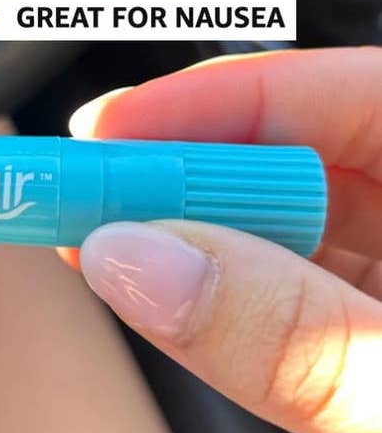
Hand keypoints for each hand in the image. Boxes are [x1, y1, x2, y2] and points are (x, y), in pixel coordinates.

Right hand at [63, 47, 381, 432]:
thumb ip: (292, 339)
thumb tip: (140, 261)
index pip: (341, 93)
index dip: (209, 102)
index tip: (106, 132)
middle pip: (308, 152)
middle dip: (188, 172)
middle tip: (92, 196)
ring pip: (298, 221)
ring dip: (201, 234)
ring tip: (117, 241)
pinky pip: (309, 284)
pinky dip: (239, 290)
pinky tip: (183, 290)